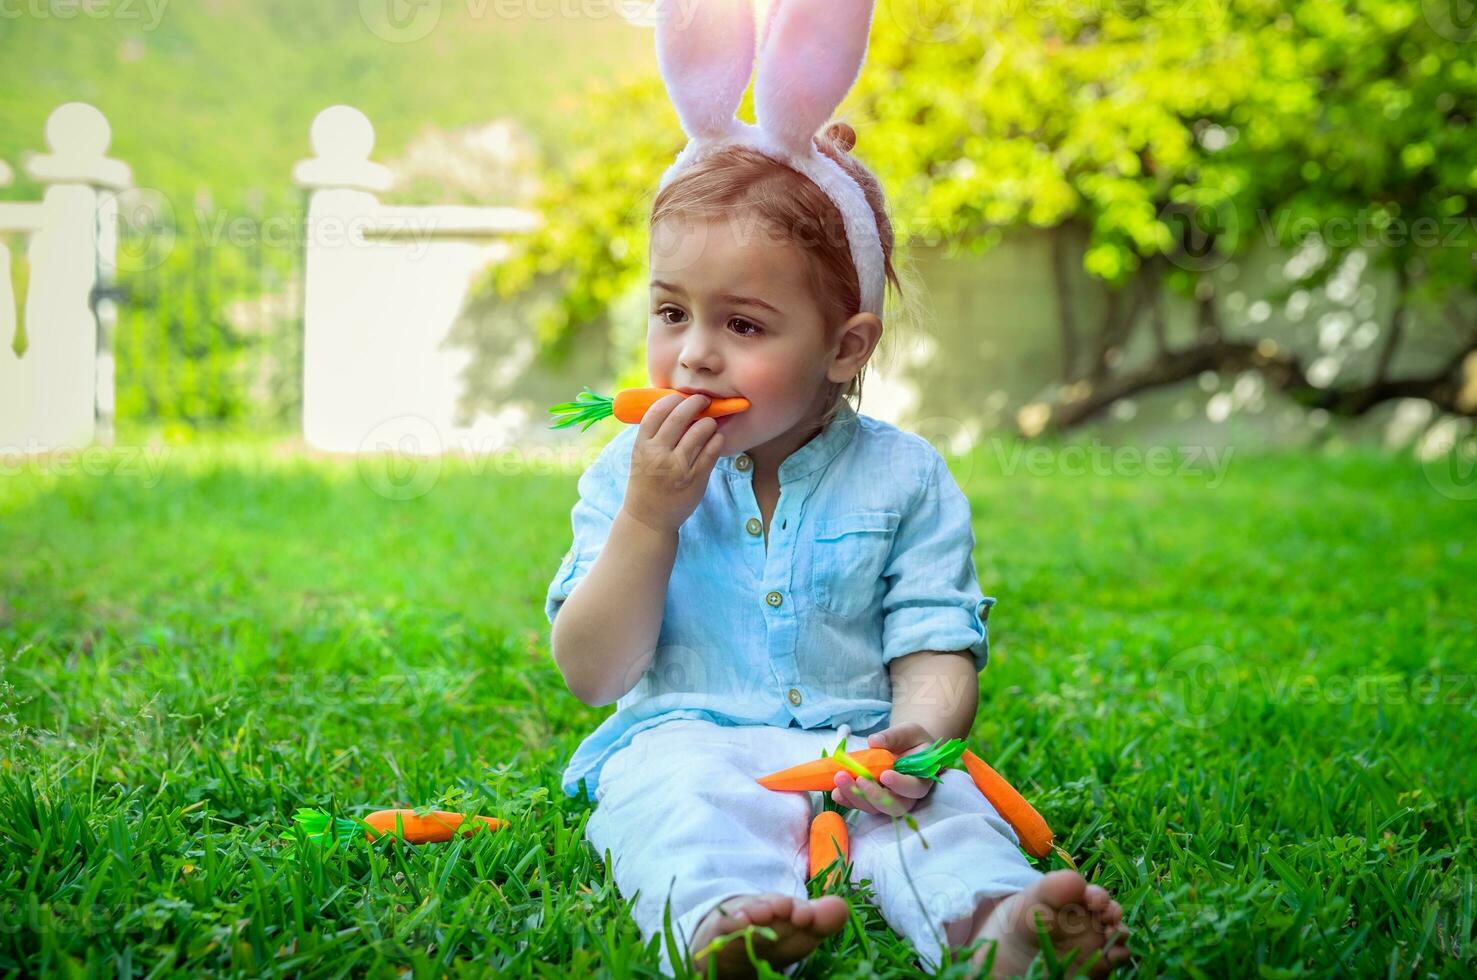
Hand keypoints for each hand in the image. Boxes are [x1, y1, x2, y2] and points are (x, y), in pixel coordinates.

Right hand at [621, 392, 724, 532]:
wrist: (648, 519)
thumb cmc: (647, 482)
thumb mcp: (641, 456)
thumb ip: (654, 435)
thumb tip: (676, 406)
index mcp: (641, 446)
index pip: (656, 411)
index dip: (671, 399)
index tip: (681, 396)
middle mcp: (658, 455)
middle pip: (679, 416)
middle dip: (695, 403)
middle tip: (703, 400)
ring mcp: (677, 467)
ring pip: (699, 431)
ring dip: (708, 422)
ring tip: (710, 422)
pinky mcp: (695, 479)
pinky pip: (711, 451)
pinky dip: (717, 440)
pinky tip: (717, 438)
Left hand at [830, 723, 936, 817]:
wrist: (906, 749)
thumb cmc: (911, 741)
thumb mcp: (908, 732)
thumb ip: (894, 736)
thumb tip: (874, 741)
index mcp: (921, 780)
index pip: (914, 788)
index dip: (900, 784)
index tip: (885, 775)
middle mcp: (907, 797)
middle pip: (893, 805)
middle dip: (873, 795)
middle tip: (858, 779)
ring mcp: (889, 801)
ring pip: (874, 808)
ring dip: (855, 797)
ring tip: (840, 779)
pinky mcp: (873, 800)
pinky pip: (861, 804)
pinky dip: (847, 799)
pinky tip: (835, 791)